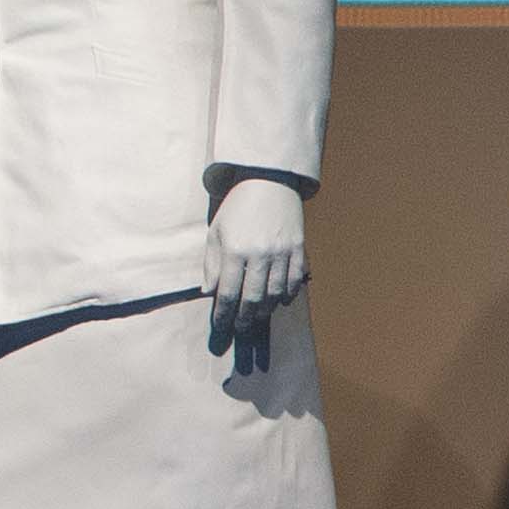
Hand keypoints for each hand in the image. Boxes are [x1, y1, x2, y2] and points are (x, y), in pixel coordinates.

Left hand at [205, 175, 309, 331]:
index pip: (228, 294)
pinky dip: (288, 294)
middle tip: (240, 327)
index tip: (220, 326)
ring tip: (258, 315)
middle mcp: (260, 254)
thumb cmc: (237, 207)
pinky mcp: (299, 249)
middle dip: (244, 318)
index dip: (224, 315)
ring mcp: (282, 252)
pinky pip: (296, 280)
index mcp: (235, 250)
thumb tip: (209, 292)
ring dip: (266, 310)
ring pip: (276, 294)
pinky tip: (280, 300)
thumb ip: (212, 264)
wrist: (269, 181)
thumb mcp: (216, 232)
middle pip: (253, 299)